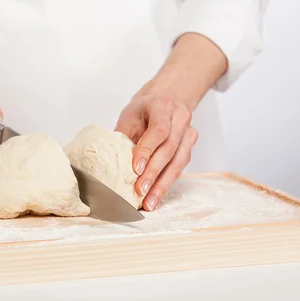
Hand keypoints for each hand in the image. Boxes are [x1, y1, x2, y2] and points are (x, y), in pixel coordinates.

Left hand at [115, 88, 197, 211]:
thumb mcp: (129, 116)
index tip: (136, 168)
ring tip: (149, 201)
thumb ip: (123, 137)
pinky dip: (166, 183)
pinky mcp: (190, 146)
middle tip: (140, 191)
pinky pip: (180, 167)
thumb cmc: (144, 109)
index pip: (158, 130)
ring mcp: (188, 132)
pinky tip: (156, 196)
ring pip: (177, 162)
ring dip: (162, 184)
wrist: (166, 98)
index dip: (147, 150)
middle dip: (153, 173)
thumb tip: (109, 164)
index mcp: (162, 106)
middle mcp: (180, 118)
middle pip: (168, 149)